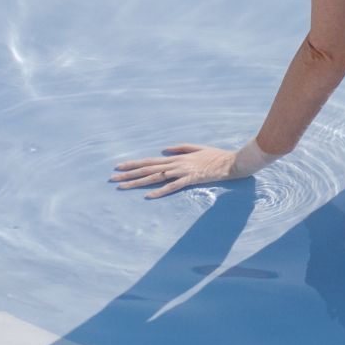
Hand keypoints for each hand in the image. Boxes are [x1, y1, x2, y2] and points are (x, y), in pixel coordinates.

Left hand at [110, 143, 245, 198]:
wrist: (232, 162)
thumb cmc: (216, 156)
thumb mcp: (198, 148)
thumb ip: (181, 148)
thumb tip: (164, 150)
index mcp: (176, 158)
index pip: (150, 161)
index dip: (133, 164)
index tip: (118, 167)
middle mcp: (176, 164)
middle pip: (148, 169)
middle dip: (129, 174)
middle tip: (112, 178)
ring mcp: (182, 172)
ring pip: (156, 177)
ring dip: (138, 182)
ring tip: (122, 187)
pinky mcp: (191, 179)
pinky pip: (173, 186)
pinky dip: (160, 191)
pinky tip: (149, 196)